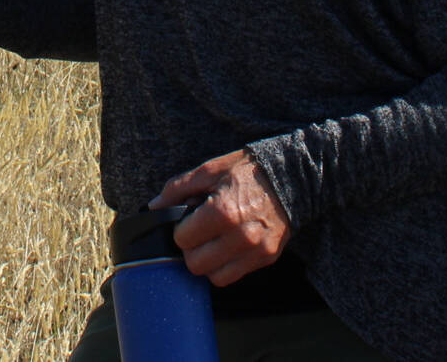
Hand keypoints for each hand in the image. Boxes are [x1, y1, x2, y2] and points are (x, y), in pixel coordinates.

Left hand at [150, 150, 291, 286]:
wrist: (292, 177)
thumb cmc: (247, 170)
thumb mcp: (209, 170)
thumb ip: (177, 189)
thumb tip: (154, 207)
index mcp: (222, 212)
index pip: (183, 240)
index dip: (181, 229)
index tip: (189, 220)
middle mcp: (240, 237)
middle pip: (195, 264)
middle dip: (191, 249)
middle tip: (198, 232)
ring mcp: (255, 250)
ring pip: (214, 277)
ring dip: (208, 262)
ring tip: (213, 241)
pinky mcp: (266, 258)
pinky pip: (234, 276)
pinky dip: (225, 266)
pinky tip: (228, 246)